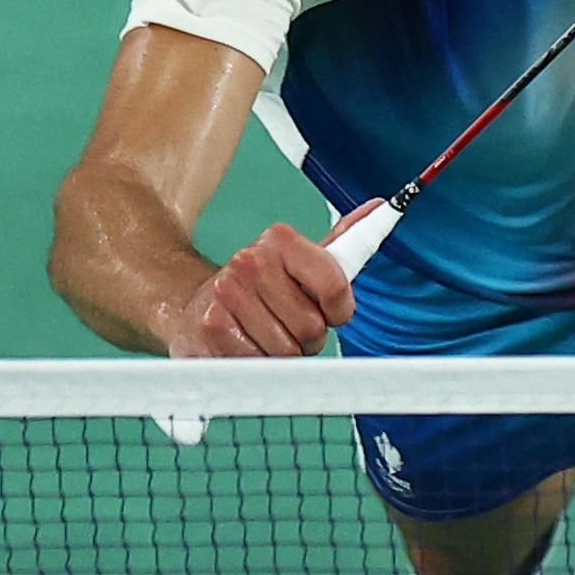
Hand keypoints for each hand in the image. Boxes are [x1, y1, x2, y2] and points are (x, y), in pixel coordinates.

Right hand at [166, 199, 379, 356]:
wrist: (194, 305)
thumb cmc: (258, 288)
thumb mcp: (299, 262)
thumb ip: (341, 241)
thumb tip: (380, 207)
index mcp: (280, 240)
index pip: (335, 285)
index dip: (339, 310)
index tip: (330, 312)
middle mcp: (250, 261)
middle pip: (312, 327)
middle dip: (307, 338)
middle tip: (286, 325)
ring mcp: (227, 293)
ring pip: (286, 352)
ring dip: (282, 355)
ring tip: (264, 336)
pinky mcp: (210, 328)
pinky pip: (258, 365)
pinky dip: (258, 367)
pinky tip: (244, 347)